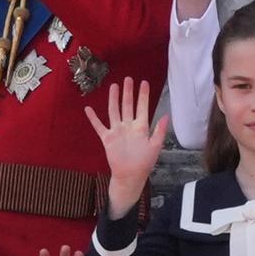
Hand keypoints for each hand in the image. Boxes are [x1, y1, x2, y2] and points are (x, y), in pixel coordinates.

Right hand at [84, 77, 168, 217]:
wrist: (130, 176)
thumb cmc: (144, 163)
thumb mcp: (155, 147)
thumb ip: (159, 131)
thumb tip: (166, 116)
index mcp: (141, 127)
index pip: (142, 107)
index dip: (143, 95)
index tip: (144, 83)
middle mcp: (128, 126)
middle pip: (127, 105)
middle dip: (128, 92)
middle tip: (128, 79)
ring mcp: (117, 131)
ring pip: (114, 111)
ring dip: (114, 99)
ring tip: (114, 86)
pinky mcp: (108, 138)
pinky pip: (99, 126)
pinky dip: (93, 118)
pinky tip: (88, 109)